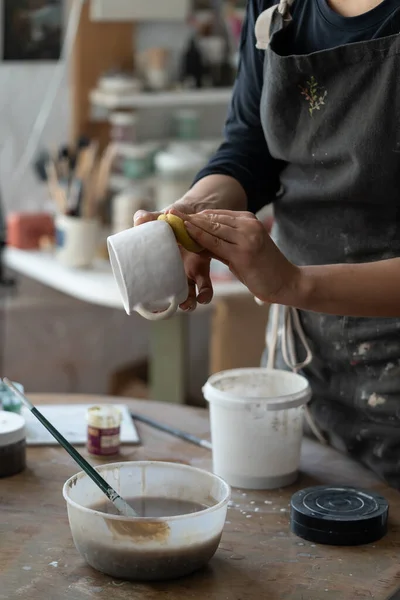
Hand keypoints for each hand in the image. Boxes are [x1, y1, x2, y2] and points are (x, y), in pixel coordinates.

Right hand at [134, 200, 212, 311]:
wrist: (194, 217)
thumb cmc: (171, 221)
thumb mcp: (161, 220)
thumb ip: (150, 219)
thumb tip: (139, 219)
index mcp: (160, 263)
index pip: (152, 286)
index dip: (152, 302)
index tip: (150, 309)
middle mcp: (172, 272)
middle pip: (170, 295)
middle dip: (169, 304)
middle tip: (167, 308)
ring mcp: (187, 273)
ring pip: (187, 296)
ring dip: (188, 304)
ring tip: (186, 306)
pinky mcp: (202, 269)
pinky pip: (204, 287)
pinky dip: (204, 294)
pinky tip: (203, 296)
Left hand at [179, 209, 300, 304]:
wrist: (287, 282)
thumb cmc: (264, 269)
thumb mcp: (241, 251)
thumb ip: (222, 244)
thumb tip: (198, 242)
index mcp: (248, 220)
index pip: (216, 215)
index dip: (195, 215)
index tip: (176, 213)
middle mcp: (248, 224)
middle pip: (211, 218)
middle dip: (188, 216)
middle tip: (168, 212)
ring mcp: (246, 237)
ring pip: (211, 228)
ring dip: (189, 224)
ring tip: (170, 220)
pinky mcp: (243, 252)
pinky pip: (215, 243)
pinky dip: (198, 237)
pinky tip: (185, 233)